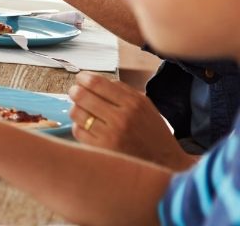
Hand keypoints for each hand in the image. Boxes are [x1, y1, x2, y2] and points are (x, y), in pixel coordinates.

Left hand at [68, 72, 194, 169]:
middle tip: (76, 93)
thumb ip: (122, 90)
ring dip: (77, 109)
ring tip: (84, 111)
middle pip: (82, 96)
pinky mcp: (102, 150)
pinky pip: (78, 131)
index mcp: (133, 104)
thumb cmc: (153, 132)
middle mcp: (121, 118)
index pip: (97, 83)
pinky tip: (88, 127)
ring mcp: (110, 135)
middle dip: (75, 91)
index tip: (81, 79)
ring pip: (76, 113)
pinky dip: (79, 126)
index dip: (83, 78)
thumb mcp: (145, 105)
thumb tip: (93, 79)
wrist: (165, 163)